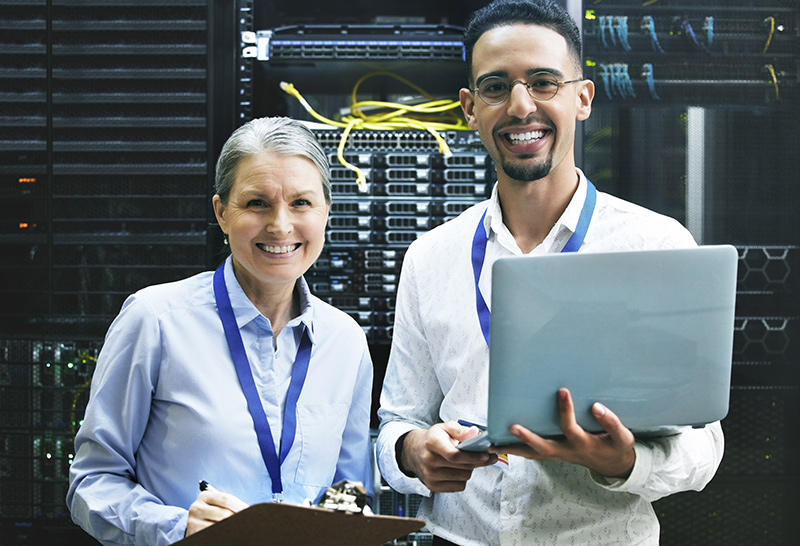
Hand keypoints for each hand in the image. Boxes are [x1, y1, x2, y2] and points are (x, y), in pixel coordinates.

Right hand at [185, 487, 248, 536]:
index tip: (250, 511)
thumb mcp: (215, 504)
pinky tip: (227, 533)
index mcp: (205, 496)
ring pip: (220, 526)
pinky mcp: (193, 533)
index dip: (240, 506)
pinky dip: (223, 534)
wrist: (193, 524)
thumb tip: (246, 510)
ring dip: (231, 527)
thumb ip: (228, 504)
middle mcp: (197, 507)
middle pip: (225, 514)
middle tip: (245, 520)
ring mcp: (193, 521)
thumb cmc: (210, 513)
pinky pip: (213, 534)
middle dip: (237, 518)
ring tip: (236, 527)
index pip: (226, 499)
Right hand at [400, 422, 496, 491]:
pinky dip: (462, 478)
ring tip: (466, 461)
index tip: (485, 456)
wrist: (413, 451)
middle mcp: (429, 461)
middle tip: (485, 456)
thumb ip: (460, 430)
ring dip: (469, 470)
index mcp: (432, 443)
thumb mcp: (444, 428)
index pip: (455, 455)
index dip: (473, 457)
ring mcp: (430, 476)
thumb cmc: (431, 439)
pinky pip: (459, 486)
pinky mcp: (433, 486)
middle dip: (477, 462)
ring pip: (463, 477)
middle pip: (462, 467)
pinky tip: (458, 469)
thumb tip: (475, 433)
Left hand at [493, 388, 635, 478]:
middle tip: (512, 427)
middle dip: (528, 438)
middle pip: (543, 447)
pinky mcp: (554, 454)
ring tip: (493, 444)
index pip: (571, 427)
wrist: (614, 464)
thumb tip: (597, 406)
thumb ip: (611, 422)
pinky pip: (533, 454)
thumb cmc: (616, 446)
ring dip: (514, 449)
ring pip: (533, 454)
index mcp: (584, 444)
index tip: (562, 390)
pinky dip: (518, 450)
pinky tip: (502, 445)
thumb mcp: (622, 436)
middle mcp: (567, 451)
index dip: (566, 410)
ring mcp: (559, 455)